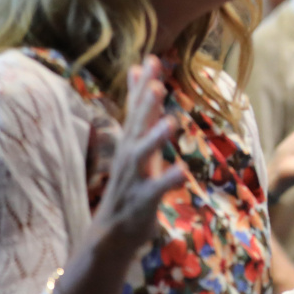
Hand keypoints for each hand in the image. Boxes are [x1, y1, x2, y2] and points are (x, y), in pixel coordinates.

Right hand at [88, 57, 186, 249]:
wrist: (111, 233)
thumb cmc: (130, 183)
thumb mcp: (136, 143)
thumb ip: (140, 111)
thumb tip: (138, 75)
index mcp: (133, 141)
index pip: (138, 108)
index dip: (145, 84)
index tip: (153, 59)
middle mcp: (131, 156)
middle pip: (138, 126)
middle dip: (146, 104)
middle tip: (156, 82)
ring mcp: (135, 178)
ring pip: (143, 156)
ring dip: (155, 139)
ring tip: (171, 123)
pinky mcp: (142, 201)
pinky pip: (156, 191)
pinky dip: (168, 181)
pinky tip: (182, 172)